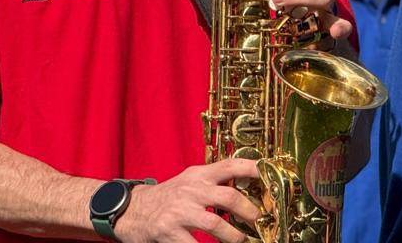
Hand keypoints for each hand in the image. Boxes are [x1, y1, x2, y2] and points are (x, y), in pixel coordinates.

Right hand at [118, 158, 260, 242]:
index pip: (230, 165)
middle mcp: (191, 191)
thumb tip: (247, 185)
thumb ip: (214, 181)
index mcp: (198, 175)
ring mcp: (179, 212)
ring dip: (234, 236)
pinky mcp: (168, 232)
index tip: (270, 174)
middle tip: (259, 219)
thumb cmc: (168, 196)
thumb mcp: (190, 181)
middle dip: (249, 210)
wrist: (132, 210)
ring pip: (215, 224)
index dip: (252, 168)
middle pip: (228, 197)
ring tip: (242, 240)